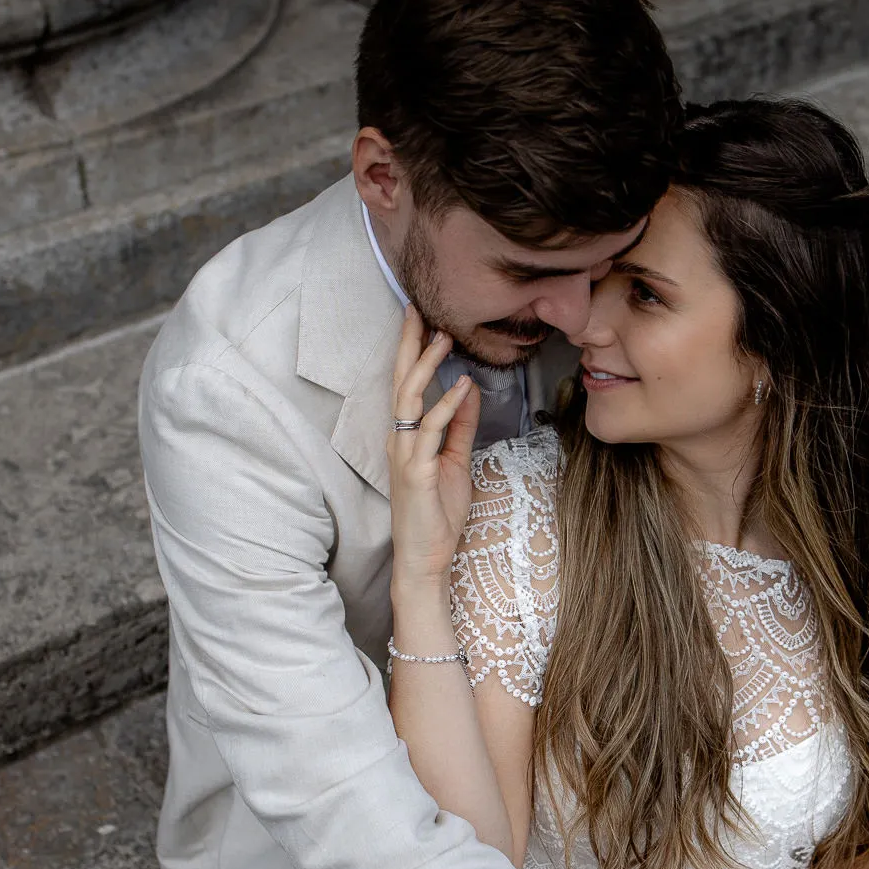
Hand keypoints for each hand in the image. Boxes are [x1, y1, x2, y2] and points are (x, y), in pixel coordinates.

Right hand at [386, 307, 480, 588]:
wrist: (426, 558)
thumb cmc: (437, 512)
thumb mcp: (456, 461)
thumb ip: (461, 426)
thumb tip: (469, 389)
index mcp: (407, 436)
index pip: (406, 385)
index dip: (411, 351)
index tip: (420, 318)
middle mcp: (399, 440)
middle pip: (400, 383)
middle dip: (408, 345)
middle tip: (418, 310)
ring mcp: (405, 456)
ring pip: (410, 401)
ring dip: (426, 367)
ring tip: (443, 338)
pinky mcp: (416, 473)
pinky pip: (430, 432)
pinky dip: (446, 407)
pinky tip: (462, 386)